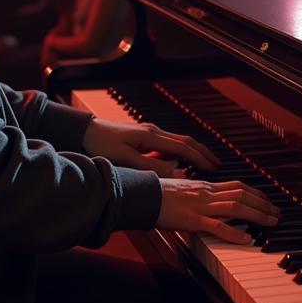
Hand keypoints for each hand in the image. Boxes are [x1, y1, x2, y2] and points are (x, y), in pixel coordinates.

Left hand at [82, 118, 221, 176]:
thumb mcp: (125, 159)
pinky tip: (179, 161)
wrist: (85, 131)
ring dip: (192, 151)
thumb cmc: (101, 145)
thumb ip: (150, 166)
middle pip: (185, 141)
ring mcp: (148, 132)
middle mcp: (153, 131)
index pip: (183, 147)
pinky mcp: (143, 135)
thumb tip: (174, 171)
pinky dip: (179, 151)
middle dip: (202, 152)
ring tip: (203, 164)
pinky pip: (167, 143)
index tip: (213, 167)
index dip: (200, 158)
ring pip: (177, 141)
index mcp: (151, 136)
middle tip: (216, 164)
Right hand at [157, 177, 280, 243]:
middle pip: (242, 195)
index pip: (237, 186)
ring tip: (272, 223)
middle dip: (263, 204)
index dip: (256, 193)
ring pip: (236, 207)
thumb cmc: (156, 193)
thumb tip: (201, 193)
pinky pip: (217, 226)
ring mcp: (200, 205)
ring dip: (257, 215)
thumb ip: (194, 192)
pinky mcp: (192, 219)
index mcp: (204, 186)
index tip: (268, 201)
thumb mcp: (180, 189)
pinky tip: (247, 239)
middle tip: (278, 213)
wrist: (140, 194)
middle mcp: (206, 193)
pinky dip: (234, 232)